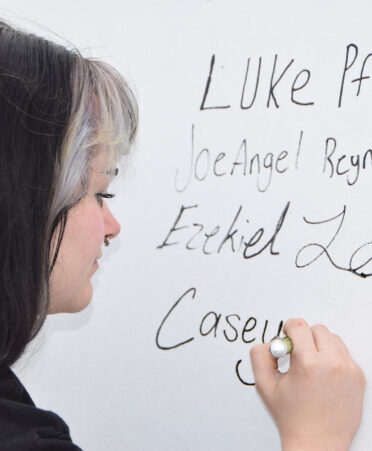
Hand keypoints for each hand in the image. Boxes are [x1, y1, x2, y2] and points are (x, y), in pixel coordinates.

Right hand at [250, 318, 365, 450]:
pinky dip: (333, 358)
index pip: (298, 325)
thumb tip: (270, 342)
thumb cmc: (292, 418)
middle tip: (297, 355)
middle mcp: (332, 363)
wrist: (318, 443)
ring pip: (333, 338)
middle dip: (304, 337)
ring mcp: (348, 370)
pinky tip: (324, 375)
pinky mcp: (358, 377)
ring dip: (320, 345)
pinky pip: (344, 353)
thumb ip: (260, 356)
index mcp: (308, 363)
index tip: (287, 339)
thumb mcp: (264, 385)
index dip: (288, 329)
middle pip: (317, 329)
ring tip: (312, 365)